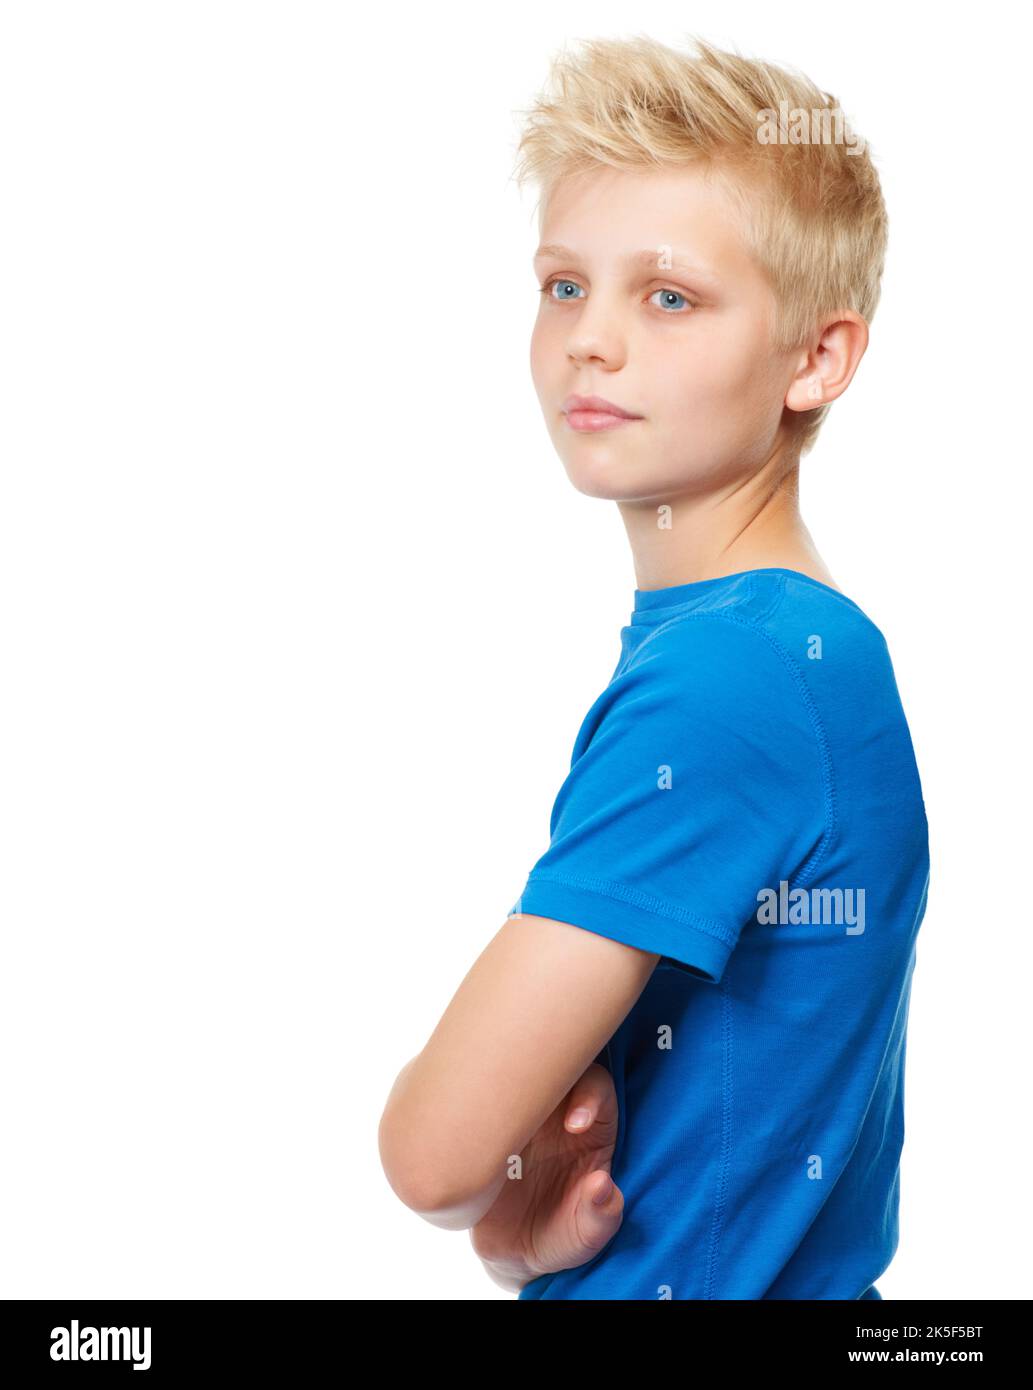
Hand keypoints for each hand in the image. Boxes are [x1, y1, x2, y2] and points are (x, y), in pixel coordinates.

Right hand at [470, 1061, 623, 1291]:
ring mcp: (516, 1112)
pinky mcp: (483, 1122)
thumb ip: (601, 1216)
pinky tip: (464, 1128)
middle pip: (550, 1063)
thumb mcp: (585, 1234)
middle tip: (525, 1103)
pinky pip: (474, 1097)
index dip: (588, 1096)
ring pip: (510, 1072)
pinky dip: (467, 1099)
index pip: (593, 1085)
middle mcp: (553, 1109)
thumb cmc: (558, 1232)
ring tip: (491, 1114)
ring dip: (499, 1079)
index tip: (575, 1126)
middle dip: (539, 1070)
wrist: (512, 1249)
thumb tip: (601, 1187)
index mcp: (587, 1127)